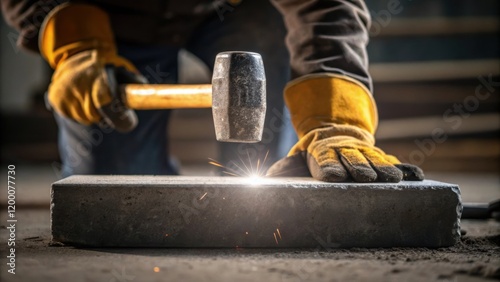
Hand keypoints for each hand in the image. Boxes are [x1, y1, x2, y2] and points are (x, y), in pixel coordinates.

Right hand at [41, 3, 144, 131]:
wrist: (77, 53)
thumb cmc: (107, 65)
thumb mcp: (124, 69)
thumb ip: (136, 82)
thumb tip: (146, 92)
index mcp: (99, 82)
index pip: (111, 110)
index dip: (121, 119)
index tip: (129, 122)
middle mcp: (81, 89)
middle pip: (96, 118)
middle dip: (105, 114)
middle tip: (107, 102)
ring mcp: (66, 94)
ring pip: (84, 118)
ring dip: (90, 113)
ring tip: (92, 96)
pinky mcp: (55, 99)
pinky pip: (70, 115)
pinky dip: (76, 111)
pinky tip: (80, 97)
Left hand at [267, 75, 423, 181]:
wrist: (337, 128)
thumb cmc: (315, 149)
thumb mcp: (298, 154)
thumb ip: (286, 168)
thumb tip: (267, 180)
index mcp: (324, 151)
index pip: (325, 160)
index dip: (329, 167)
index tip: (333, 176)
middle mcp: (346, 150)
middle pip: (353, 159)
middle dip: (359, 167)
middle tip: (365, 177)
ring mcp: (365, 152)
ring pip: (375, 160)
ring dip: (384, 169)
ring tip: (393, 179)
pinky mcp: (380, 154)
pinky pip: (394, 161)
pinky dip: (406, 168)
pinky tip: (416, 176)